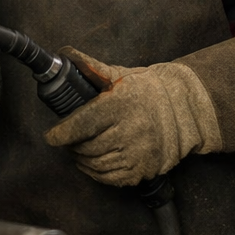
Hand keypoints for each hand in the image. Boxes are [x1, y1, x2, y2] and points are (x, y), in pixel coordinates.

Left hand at [44, 51, 220, 185]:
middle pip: (87, 147)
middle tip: (67, 139)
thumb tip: (64, 55)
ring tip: (79, 149)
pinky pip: (110, 179)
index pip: (83, 124)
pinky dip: (96, 173)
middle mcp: (130, 131)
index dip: (62, 133)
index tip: (51, 136)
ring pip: (96, 164)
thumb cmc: (144, 90)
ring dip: (81, 159)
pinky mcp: (143, 169)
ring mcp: (138, 153)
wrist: (182, 109)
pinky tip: (92, 162)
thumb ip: (89, 67)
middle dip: (71, 145)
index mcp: (120, 105)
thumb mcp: (118, 74)